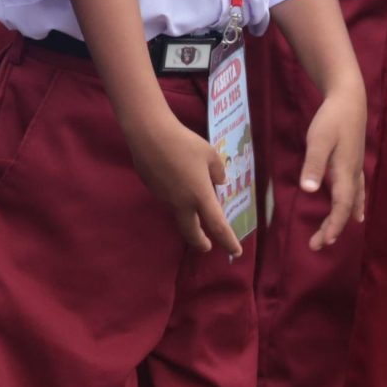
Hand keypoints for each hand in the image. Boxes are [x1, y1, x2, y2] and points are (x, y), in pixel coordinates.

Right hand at [119, 104, 241, 258]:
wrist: (150, 135)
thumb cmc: (184, 143)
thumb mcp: (210, 154)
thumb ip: (218, 171)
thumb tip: (219, 182)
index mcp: (200, 196)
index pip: (218, 226)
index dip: (228, 241)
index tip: (236, 252)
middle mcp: (182, 203)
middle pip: (192, 233)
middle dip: (200, 242)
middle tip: (207, 245)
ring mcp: (165, 199)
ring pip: (179, 215)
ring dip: (188, 218)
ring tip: (194, 204)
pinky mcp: (153, 190)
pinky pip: (168, 200)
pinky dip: (176, 199)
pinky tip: (175, 180)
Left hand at [299, 91, 366, 250]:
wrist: (350, 98)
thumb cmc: (332, 118)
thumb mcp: (319, 139)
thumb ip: (314, 164)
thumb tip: (309, 190)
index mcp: (345, 172)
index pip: (341, 206)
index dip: (333, 226)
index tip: (323, 242)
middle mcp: (353, 174)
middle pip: (346, 207)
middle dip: (333, 227)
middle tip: (318, 245)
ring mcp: (355, 167)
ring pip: (352, 200)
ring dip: (343, 218)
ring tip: (336, 233)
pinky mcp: (353, 161)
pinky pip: (356, 190)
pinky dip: (354, 204)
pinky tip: (356, 210)